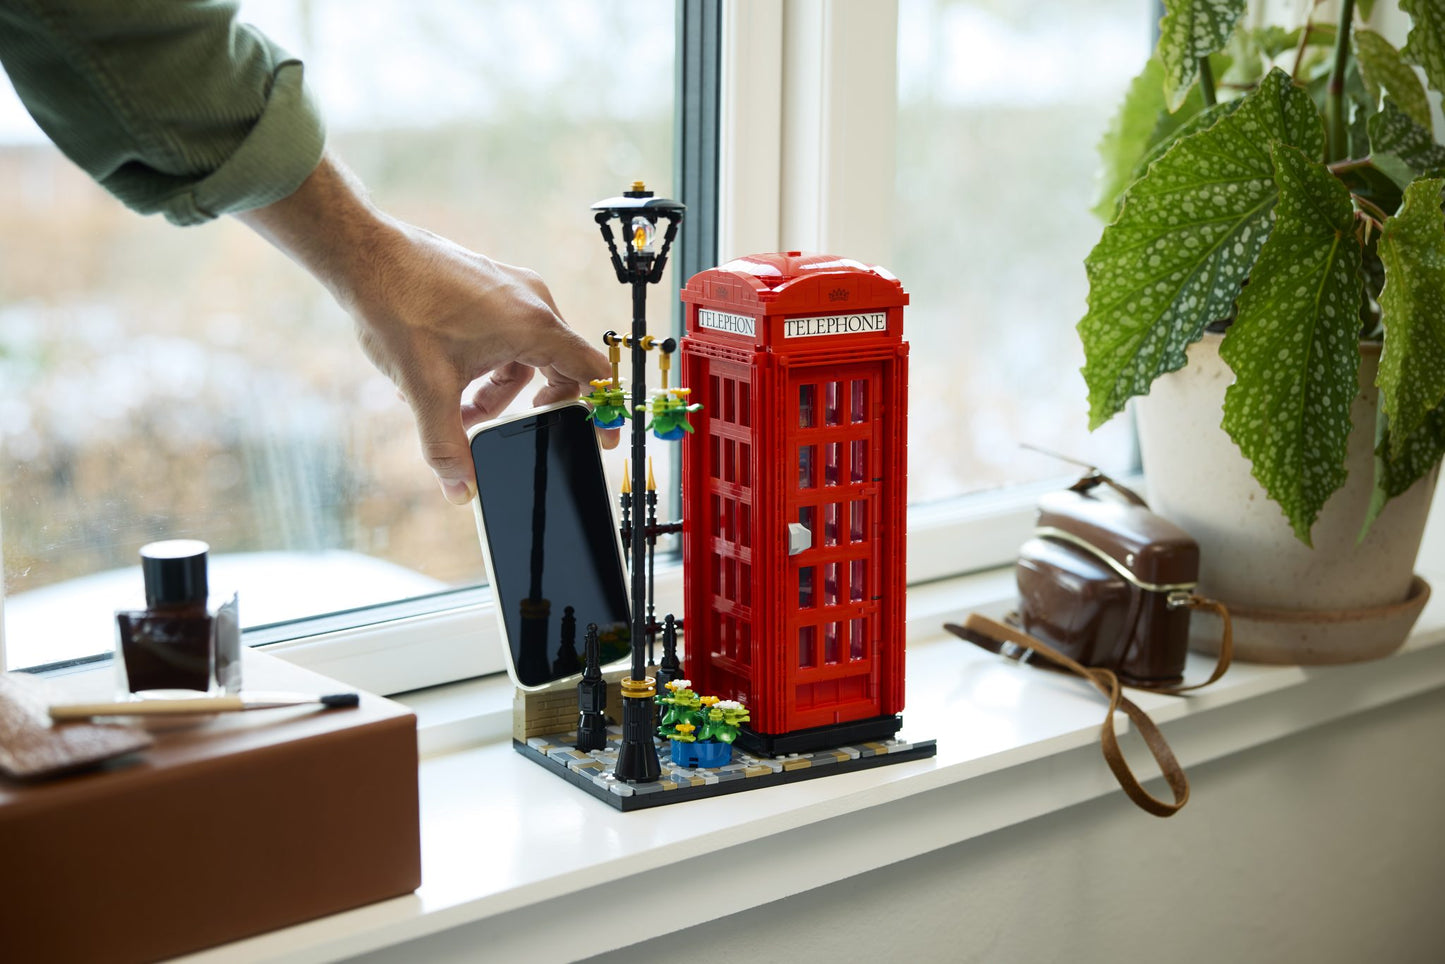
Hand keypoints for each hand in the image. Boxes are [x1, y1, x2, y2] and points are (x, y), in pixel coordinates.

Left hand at [237, 154, 609, 503]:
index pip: (592, 373)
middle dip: (525, 406)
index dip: (601, 410)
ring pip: (525, 352)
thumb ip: (446, 447)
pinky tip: (446, 373)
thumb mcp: (426, 391)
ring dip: (497, 386)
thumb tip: (459, 491)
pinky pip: (507, 331)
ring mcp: (512, 288)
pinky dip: (486, 360)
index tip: (599, 438)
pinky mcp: (491, 283)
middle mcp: (533, 302)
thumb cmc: (401, 309)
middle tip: (499, 428)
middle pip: (556, 368)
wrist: (367, 255)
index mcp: (533, 326)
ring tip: (457, 407)